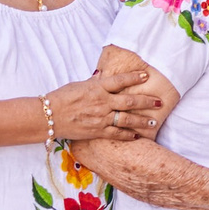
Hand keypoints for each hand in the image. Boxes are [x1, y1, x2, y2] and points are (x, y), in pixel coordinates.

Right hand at [47, 69, 161, 141]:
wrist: (48, 116)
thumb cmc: (62, 98)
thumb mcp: (79, 85)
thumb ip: (95, 82)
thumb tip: (104, 74)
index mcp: (97, 88)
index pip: (120, 80)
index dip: (134, 78)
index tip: (146, 76)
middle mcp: (102, 102)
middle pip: (130, 101)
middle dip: (147, 102)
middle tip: (160, 102)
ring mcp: (101, 118)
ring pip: (127, 119)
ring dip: (142, 121)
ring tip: (154, 122)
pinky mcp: (97, 131)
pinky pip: (117, 134)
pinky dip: (128, 135)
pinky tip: (137, 136)